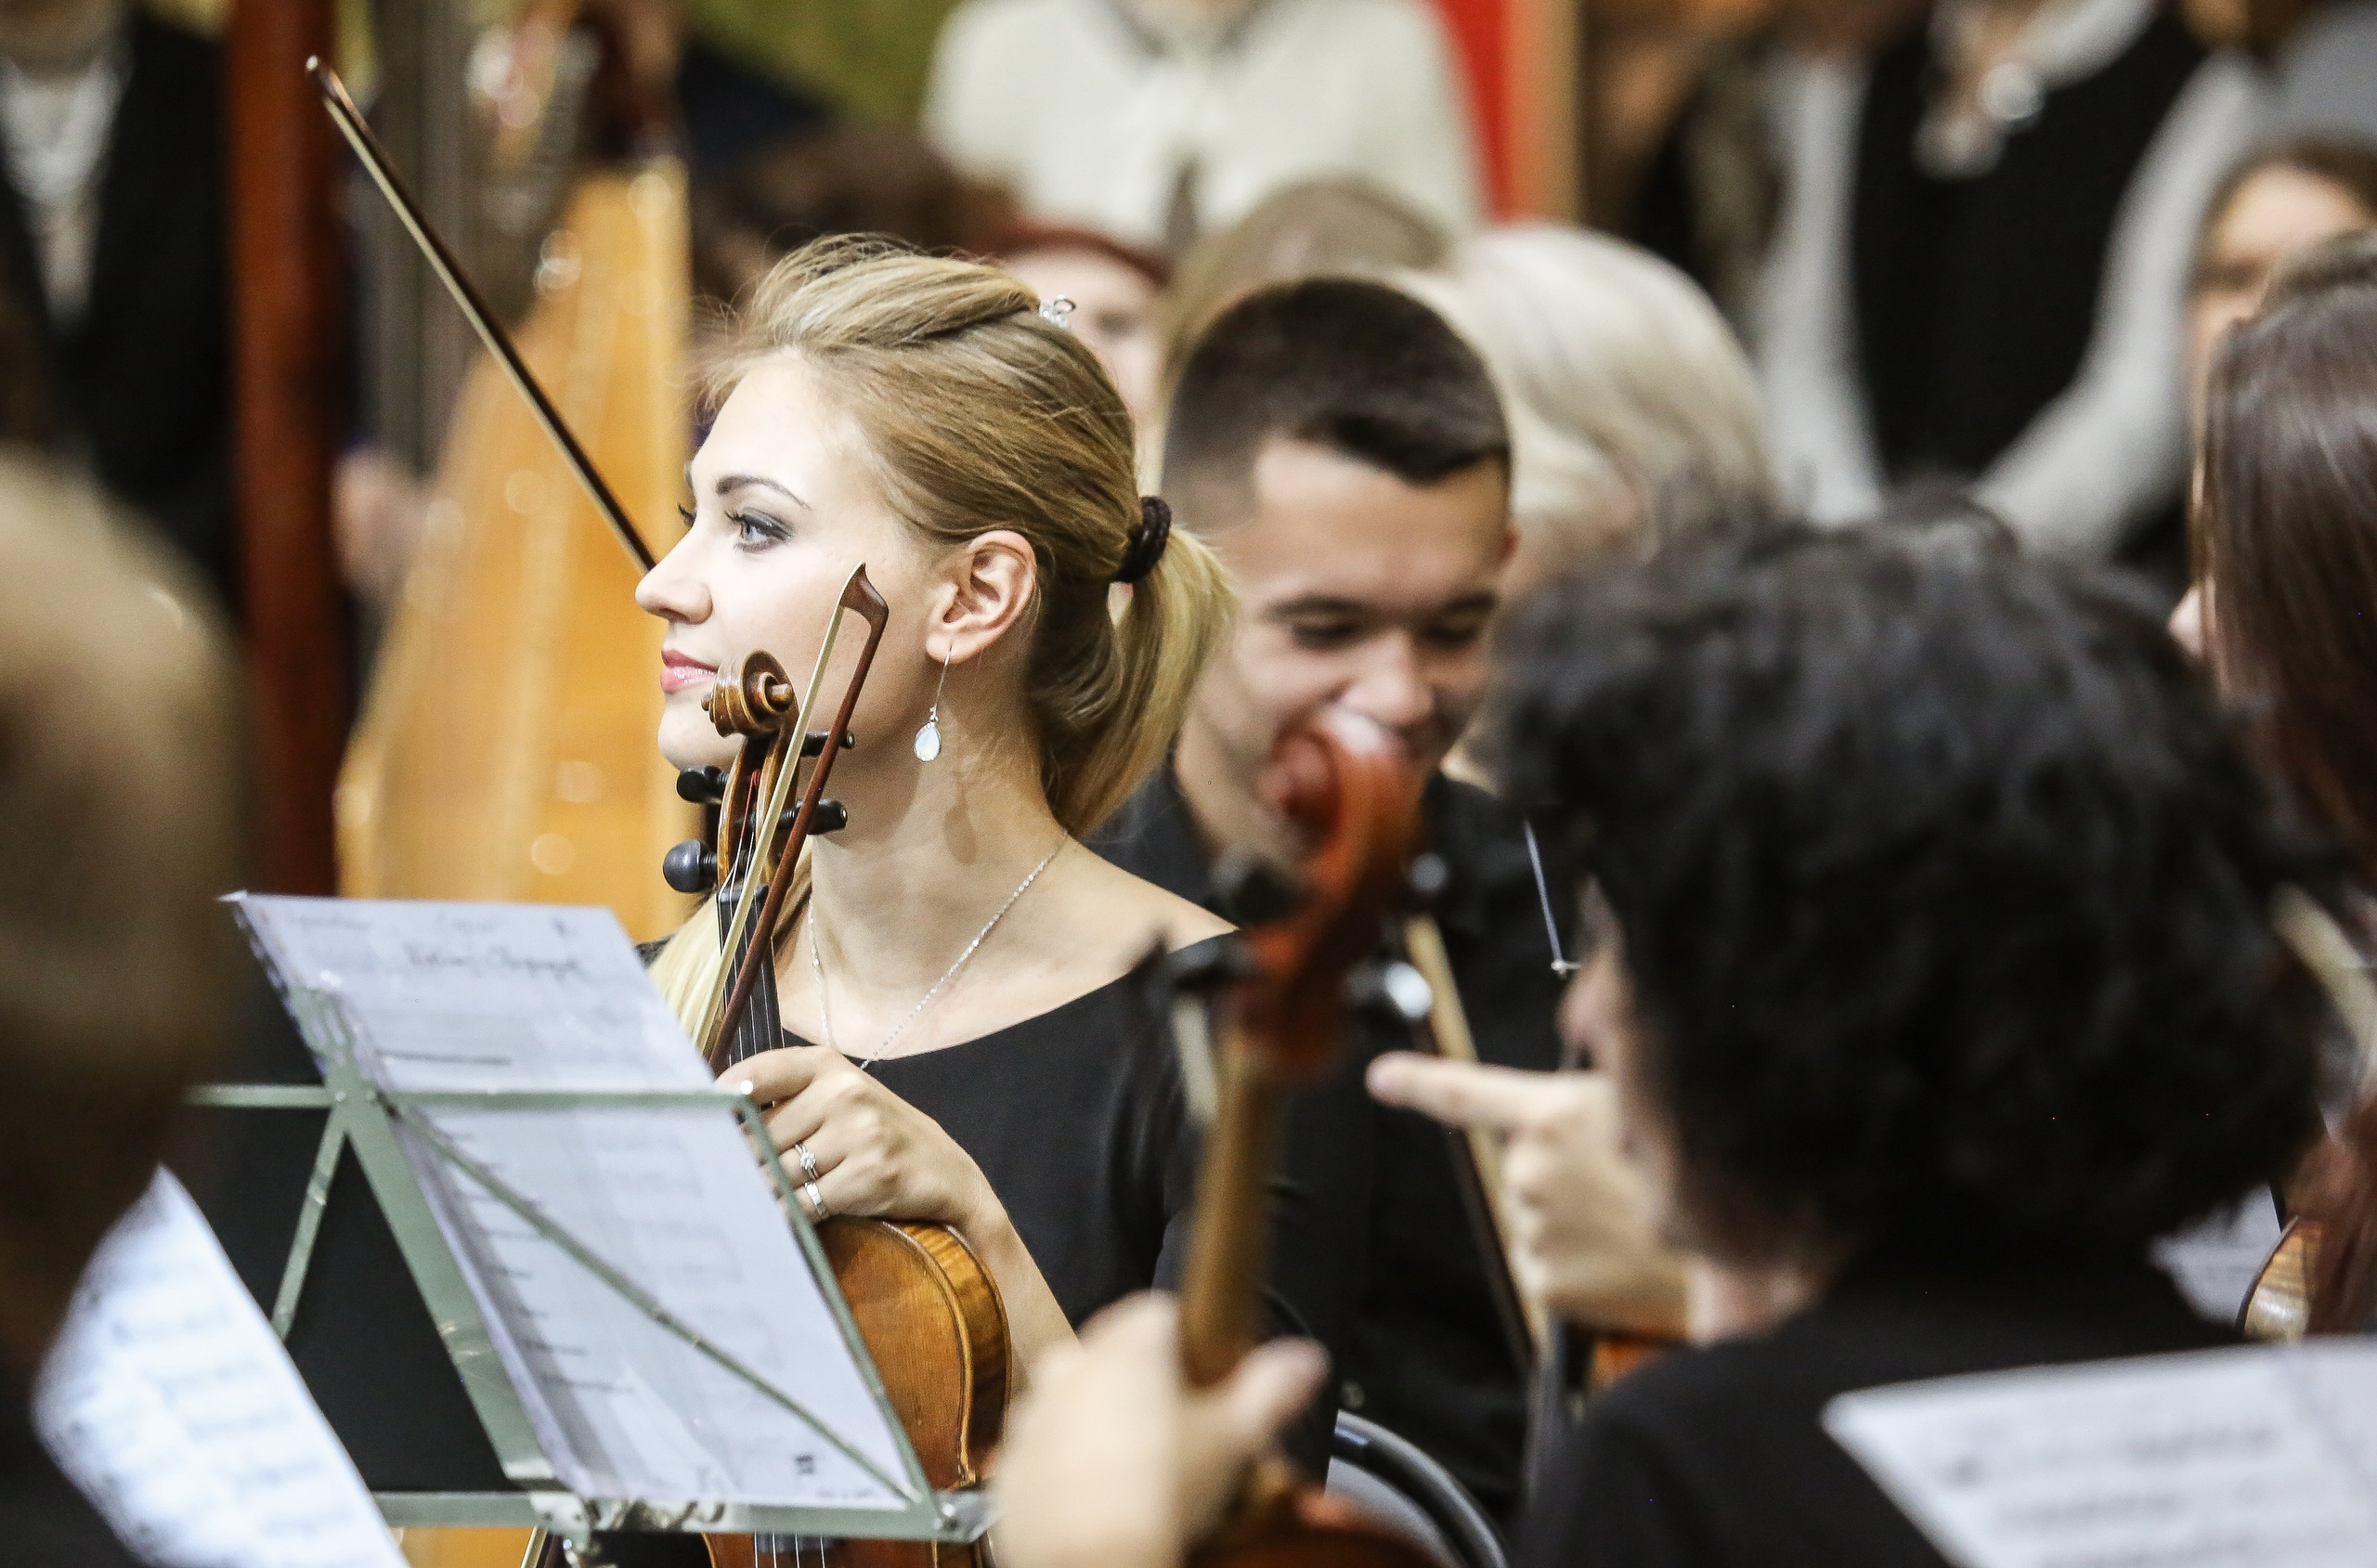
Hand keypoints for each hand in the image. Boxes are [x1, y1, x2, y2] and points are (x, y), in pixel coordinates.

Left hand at [723, 1046, 997, 1232]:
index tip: (692, 1125)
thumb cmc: (875, 1134)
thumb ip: (781, 1103)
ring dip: (759, 1195)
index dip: (717, 1104)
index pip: (754, 1076)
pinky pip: (803, 1204)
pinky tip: (778, 1220)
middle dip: (739, 1165)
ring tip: (747, 1203)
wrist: (945, 1173)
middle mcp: (843, 1091)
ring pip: (777, 1174)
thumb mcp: (837, 1098)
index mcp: (827, 1065)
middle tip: (716, 1181)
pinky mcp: (868, 1175)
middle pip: (759, 1137)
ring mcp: (859, 1133)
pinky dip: (784, 1217)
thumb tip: (708, 1128)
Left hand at [992, 1295, 1326, 1567]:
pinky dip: (1070, 1463)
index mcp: (1125, 1346)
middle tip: (1184, 1433)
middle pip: (1118, 1354)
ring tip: (1143, 1472)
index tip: (1210, 1378)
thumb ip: (1271, 1389)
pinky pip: (1047, 1448)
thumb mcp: (1234, 1440)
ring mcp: (1033, 1415)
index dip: (1192, 1342)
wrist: (1090, 1566)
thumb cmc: (1159, 1497)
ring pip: (1078, 1400)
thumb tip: (1307, 1359)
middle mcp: (1071, 1367)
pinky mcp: (1011, 1464)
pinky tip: (1104, 1498)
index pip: (1161, 1310)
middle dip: (1148, 1382)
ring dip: (1105, 1420)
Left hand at [1367, 1053, 1687, 1337]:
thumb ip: (1588, 1097)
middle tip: (1625, 1183)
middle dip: (1561, 1174)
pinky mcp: (1546, 1284)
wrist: (1741, 1259)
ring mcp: (1535, 1230)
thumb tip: (1555, 1095)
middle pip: (1522, 1169)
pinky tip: (1623, 1258)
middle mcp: (1530, 1170)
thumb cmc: (1706, 1172)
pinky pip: (1549, 1267)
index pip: (1464, 1092)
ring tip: (1635, 1221)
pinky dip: (1579, 1265)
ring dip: (1574, 1220)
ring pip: (1538, 1220)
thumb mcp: (1647, 1104)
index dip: (1418, 1083)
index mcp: (1553, 1114)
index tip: (1382, 1078)